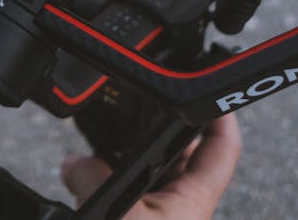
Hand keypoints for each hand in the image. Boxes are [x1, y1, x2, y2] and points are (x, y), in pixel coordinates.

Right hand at [61, 116, 241, 218]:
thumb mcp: (119, 214)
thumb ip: (94, 179)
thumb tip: (74, 163)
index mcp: (193, 203)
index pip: (222, 151)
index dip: (223, 117)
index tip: (215, 91)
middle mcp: (180, 213)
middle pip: (183, 160)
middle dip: (163, 130)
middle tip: (147, 103)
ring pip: (148, 180)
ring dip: (127, 158)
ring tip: (105, 137)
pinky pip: (122, 200)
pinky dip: (103, 184)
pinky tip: (80, 180)